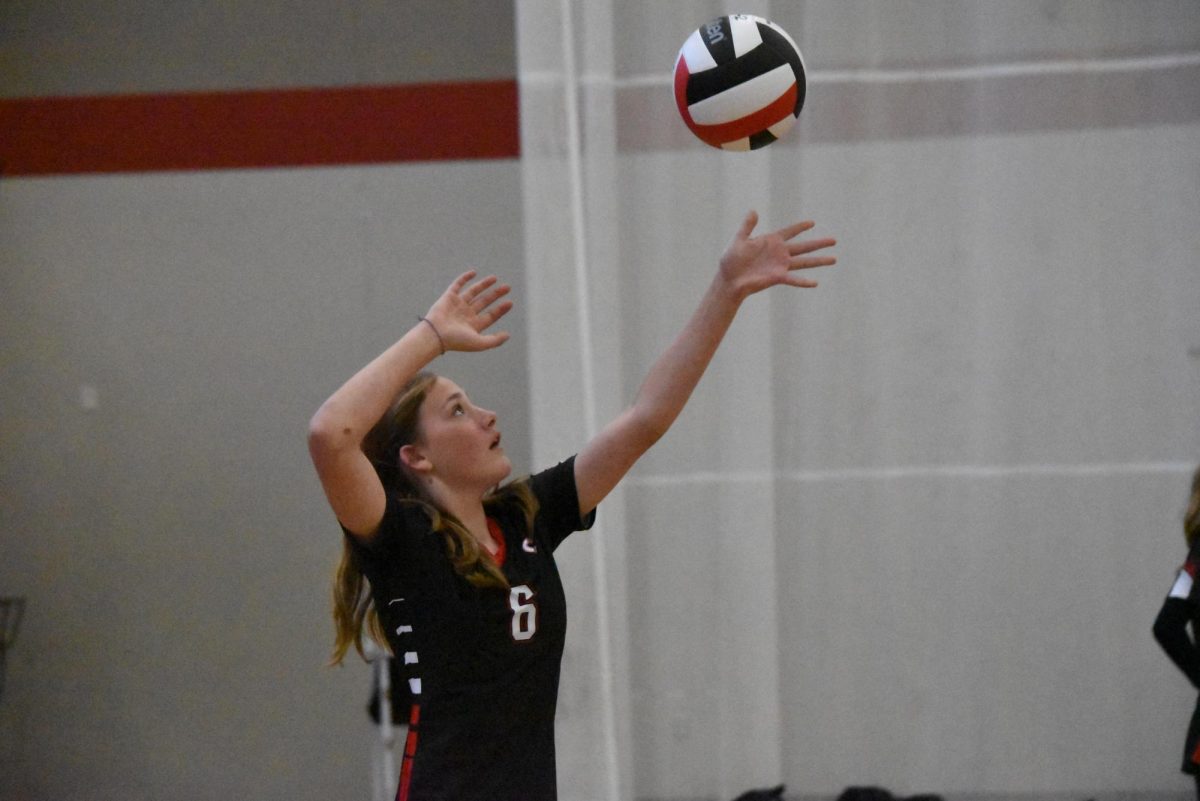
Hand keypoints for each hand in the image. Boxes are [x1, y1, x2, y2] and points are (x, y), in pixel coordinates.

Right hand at [423, 271, 513, 351]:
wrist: (436, 335)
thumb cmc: (457, 341)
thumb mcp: (480, 343)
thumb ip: (495, 340)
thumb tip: (507, 335)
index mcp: (473, 325)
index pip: (490, 315)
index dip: (500, 309)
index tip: (510, 302)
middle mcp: (466, 314)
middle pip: (484, 302)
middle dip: (495, 295)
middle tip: (507, 287)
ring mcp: (457, 305)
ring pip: (473, 292)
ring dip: (484, 285)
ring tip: (495, 278)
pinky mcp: (448, 297)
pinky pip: (457, 285)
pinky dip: (464, 278)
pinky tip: (474, 272)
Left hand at [718, 211, 835, 298]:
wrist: (729, 279)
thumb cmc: (731, 260)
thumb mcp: (738, 239)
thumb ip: (747, 226)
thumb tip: (753, 211)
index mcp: (771, 241)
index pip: (790, 231)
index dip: (800, 227)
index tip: (812, 223)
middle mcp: (780, 253)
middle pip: (804, 246)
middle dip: (819, 243)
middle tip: (834, 240)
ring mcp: (780, 265)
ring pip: (804, 262)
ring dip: (819, 260)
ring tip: (834, 259)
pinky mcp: (778, 277)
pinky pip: (793, 279)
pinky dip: (804, 281)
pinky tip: (815, 283)